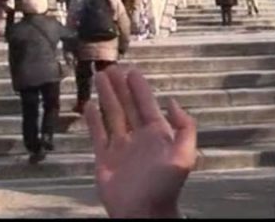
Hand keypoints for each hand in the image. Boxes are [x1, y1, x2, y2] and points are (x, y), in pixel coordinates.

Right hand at [86, 65, 196, 218]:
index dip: (139, 87)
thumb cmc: (166, 187)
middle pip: (127, 105)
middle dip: (119, 86)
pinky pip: (98, 134)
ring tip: (99, 78)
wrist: (144, 213)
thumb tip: (173, 103)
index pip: (145, 104)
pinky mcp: (105, 159)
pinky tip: (89, 105)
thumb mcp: (185, 155)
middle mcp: (138, 137)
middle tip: (110, 67)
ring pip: (112, 115)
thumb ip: (185, 127)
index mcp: (157, 134)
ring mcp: (121, 147)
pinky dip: (93, 119)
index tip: (131, 70)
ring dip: (106, 96)